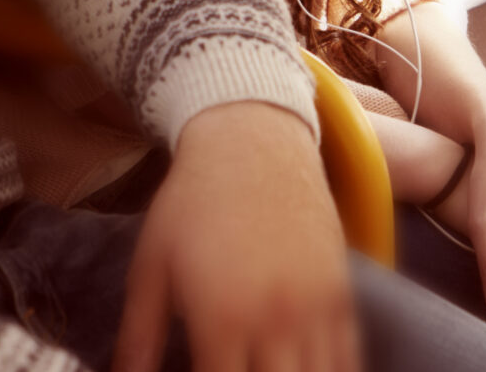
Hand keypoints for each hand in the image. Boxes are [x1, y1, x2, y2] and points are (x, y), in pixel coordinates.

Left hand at [117, 102, 357, 371]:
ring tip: (264, 368)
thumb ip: (138, 337)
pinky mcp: (341, 293)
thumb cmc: (192, 202)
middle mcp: (276, 321)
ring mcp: (316, 308)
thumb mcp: (150, 267)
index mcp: (222, 320)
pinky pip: (347, 357)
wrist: (253, 137)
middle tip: (234, 370)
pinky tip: (303, 370)